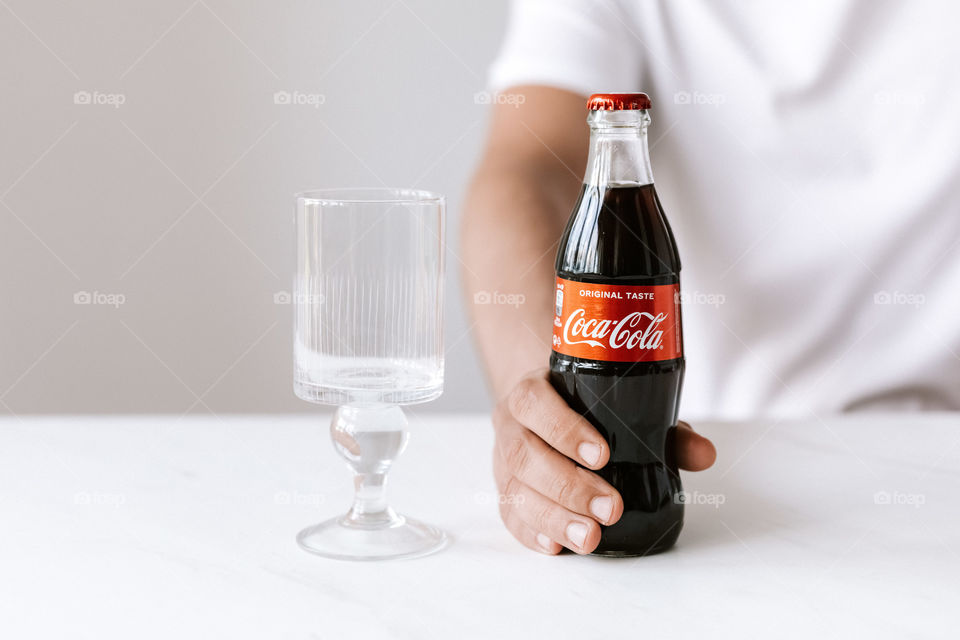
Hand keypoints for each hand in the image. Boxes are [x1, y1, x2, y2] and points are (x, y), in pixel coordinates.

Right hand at [492, 368, 716, 554]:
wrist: (543, 409)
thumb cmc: (586, 408)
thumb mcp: (623, 407)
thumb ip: (664, 430)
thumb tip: (704, 454)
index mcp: (533, 392)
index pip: (535, 403)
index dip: (564, 429)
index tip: (602, 455)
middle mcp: (511, 424)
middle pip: (525, 454)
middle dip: (568, 486)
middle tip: (609, 509)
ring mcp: (501, 459)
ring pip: (515, 489)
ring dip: (554, 517)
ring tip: (590, 537)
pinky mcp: (504, 491)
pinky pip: (509, 514)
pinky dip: (533, 533)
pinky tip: (558, 545)